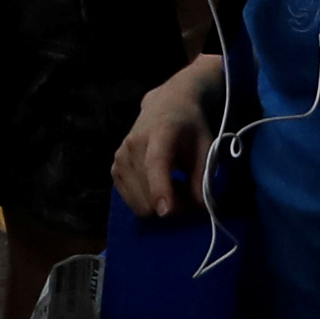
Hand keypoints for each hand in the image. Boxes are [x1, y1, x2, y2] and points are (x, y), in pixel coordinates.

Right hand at [113, 59, 225, 223]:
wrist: (166, 106)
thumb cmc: (189, 127)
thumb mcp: (205, 147)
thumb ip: (201, 178)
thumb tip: (200, 208)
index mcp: (160, 133)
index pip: (156, 163)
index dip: (160, 189)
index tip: (167, 212)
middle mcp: (133, 144)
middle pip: (146, 193)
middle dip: (170, 204)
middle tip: (186, 192)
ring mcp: (120, 157)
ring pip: (138, 203)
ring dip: (158, 204)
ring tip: (172, 185)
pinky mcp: (114, 169)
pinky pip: (130, 201)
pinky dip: (146, 201)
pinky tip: (157, 185)